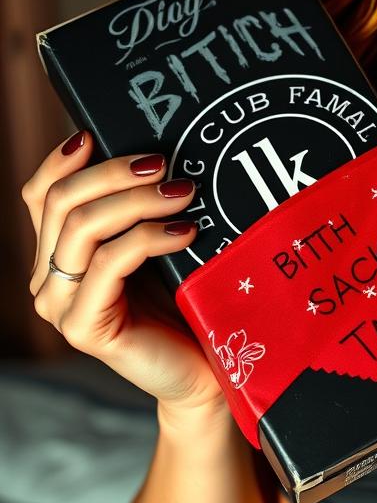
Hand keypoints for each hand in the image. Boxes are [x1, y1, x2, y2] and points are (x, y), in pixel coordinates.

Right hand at [22, 129, 225, 413]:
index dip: (63, 160)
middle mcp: (48, 278)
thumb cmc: (187, 300)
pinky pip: (108, 263)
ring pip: (81, 228)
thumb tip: (158, 151)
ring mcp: (61, 305)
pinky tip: (185, 231)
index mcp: (59, 253)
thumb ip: (142, 210)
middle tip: (166, 163)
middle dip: (114, 173)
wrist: (208, 369)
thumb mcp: (160, 244)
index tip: (100, 133)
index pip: (41, 194)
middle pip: (61, 202)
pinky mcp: (84, 328)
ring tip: (184, 192)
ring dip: (136, 201)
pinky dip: (148, 237)